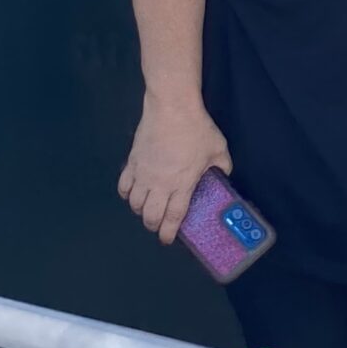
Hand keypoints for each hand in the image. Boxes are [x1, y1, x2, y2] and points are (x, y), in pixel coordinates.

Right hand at [118, 94, 229, 243]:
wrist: (172, 107)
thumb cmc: (197, 128)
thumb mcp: (218, 149)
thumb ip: (222, 167)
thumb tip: (223, 175)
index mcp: (182, 184)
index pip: (172, 217)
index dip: (168, 233)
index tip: (168, 240)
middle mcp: (159, 184)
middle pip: (150, 216)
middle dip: (153, 226)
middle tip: (159, 225)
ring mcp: (143, 173)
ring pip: (134, 204)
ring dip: (140, 211)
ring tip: (147, 209)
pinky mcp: (132, 162)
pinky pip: (123, 186)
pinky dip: (126, 194)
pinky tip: (133, 193)